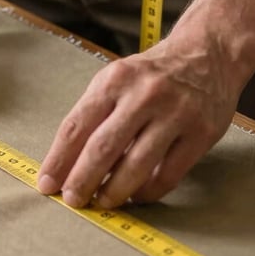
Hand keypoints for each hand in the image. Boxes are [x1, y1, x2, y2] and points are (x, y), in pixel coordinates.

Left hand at [36, 34, 241, 207]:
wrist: (208, 54)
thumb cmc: (150, 75)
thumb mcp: (116, 80)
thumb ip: (94, 116)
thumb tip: (67, 164)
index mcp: (114, 81)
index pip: (76, 126)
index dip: (59, 159)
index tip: (46, 184)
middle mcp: (144, 95)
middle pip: (103, 147)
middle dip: (82, 180)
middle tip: (72, 200)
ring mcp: (176, 114)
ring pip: (137, 164)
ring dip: (114, 191)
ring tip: (102, 202)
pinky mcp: (202, 133)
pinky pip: (168, 174)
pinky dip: (148, 191)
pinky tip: (135, 196)